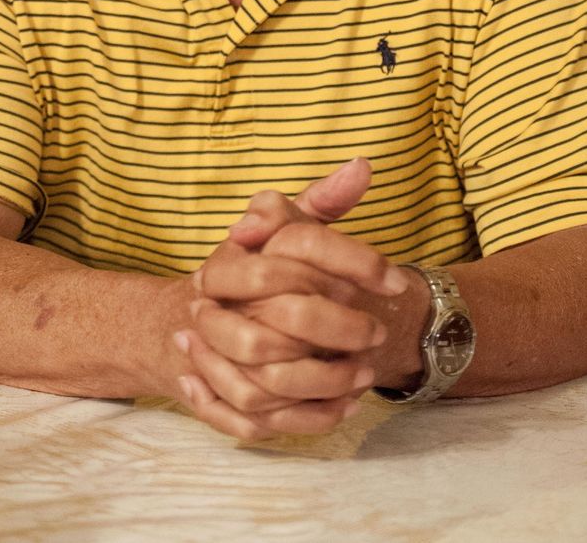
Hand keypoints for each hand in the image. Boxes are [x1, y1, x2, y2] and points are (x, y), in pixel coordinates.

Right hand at [174, 162, 409, 439]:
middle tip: (376, 332)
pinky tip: (344, 407)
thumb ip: (324, 200)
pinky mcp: (213, 396)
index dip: (355, 262)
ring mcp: (209, 353)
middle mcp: (214, 304)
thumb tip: (362, 166)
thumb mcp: (285, 226)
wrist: (189, 318)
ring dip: (323, 383)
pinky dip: (305, 419)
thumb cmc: (253, 265)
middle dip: (339, 328)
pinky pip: (255, 420)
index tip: (397, 278)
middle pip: (282, 321)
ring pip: (263, 381)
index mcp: (233, 256)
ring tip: (365, 374)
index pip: (300, 249)